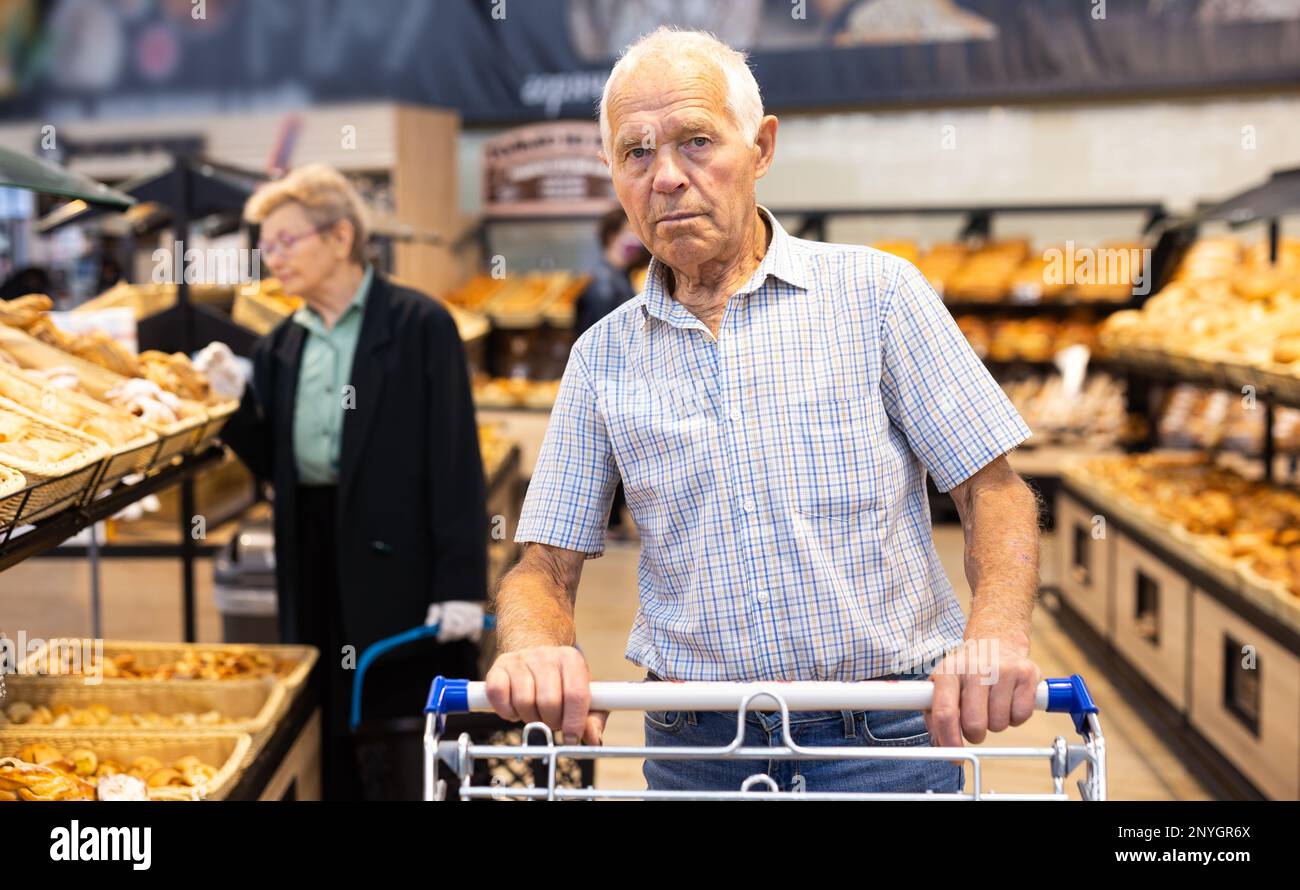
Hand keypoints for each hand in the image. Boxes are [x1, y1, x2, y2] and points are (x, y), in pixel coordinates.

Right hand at [485, 645, 606, 744]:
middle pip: (549, 701)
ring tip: (535, 713)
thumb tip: (594, 739)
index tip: (572, 738)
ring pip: (524, 701)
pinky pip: (498, 695)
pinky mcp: (498, 668)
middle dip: (551, 722)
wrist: (535, 657)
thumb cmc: (562, 682)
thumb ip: (593, 718)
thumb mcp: (585, 695)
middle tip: (552, 722)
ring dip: (530, 718)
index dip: (574, 722)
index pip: (575, 694)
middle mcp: (545, 655)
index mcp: (571, 659)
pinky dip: (507, 711)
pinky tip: (516, 709)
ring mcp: (520, 660)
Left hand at [924, 627, 1039, 747]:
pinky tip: (1008, 700)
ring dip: (995, 724)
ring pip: (999, 724)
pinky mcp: (1026, 674)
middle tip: (975, 724)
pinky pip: (1021, 716)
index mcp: (948, 671)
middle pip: (974, 724)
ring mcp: (1002, 669)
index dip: (949, 741)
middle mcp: (975, 668)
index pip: (945, 713)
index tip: (955, 757)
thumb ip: (935, 716)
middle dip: (974, 734)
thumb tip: (939, 746)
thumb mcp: (943, 685)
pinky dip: (1015, 717)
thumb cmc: (966, 672)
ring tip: (991, 705)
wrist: (995, 642)